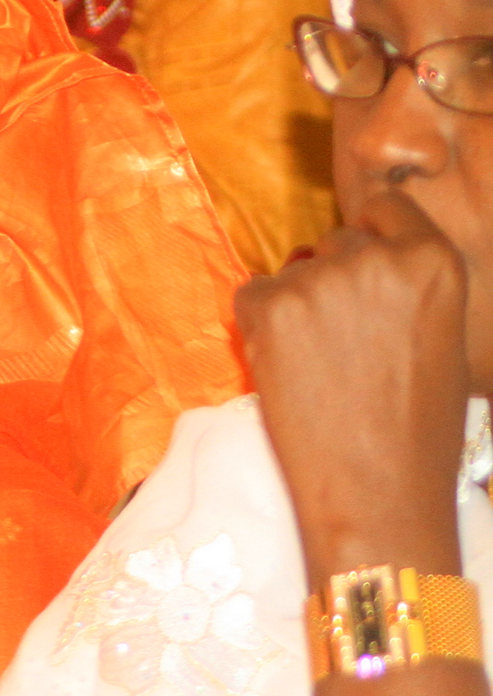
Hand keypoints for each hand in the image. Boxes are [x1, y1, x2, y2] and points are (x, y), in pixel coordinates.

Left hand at [236, 190, 472, 580]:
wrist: (376, 488)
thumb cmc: (418, 426)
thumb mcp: (444, 336)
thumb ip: (410, 286)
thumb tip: (368, 260)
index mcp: (434, 259)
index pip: (386, 207)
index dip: (371, 235)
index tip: (363, 266)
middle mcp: (377, 256)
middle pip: (338, 240)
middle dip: (334, 277)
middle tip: (341, 341)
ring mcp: (319, 278)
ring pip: (294, 270)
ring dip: (298, 303)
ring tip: (319, 364)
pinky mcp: (268, 305)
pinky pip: (252, 295)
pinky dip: (259, 325)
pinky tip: (287, 368)